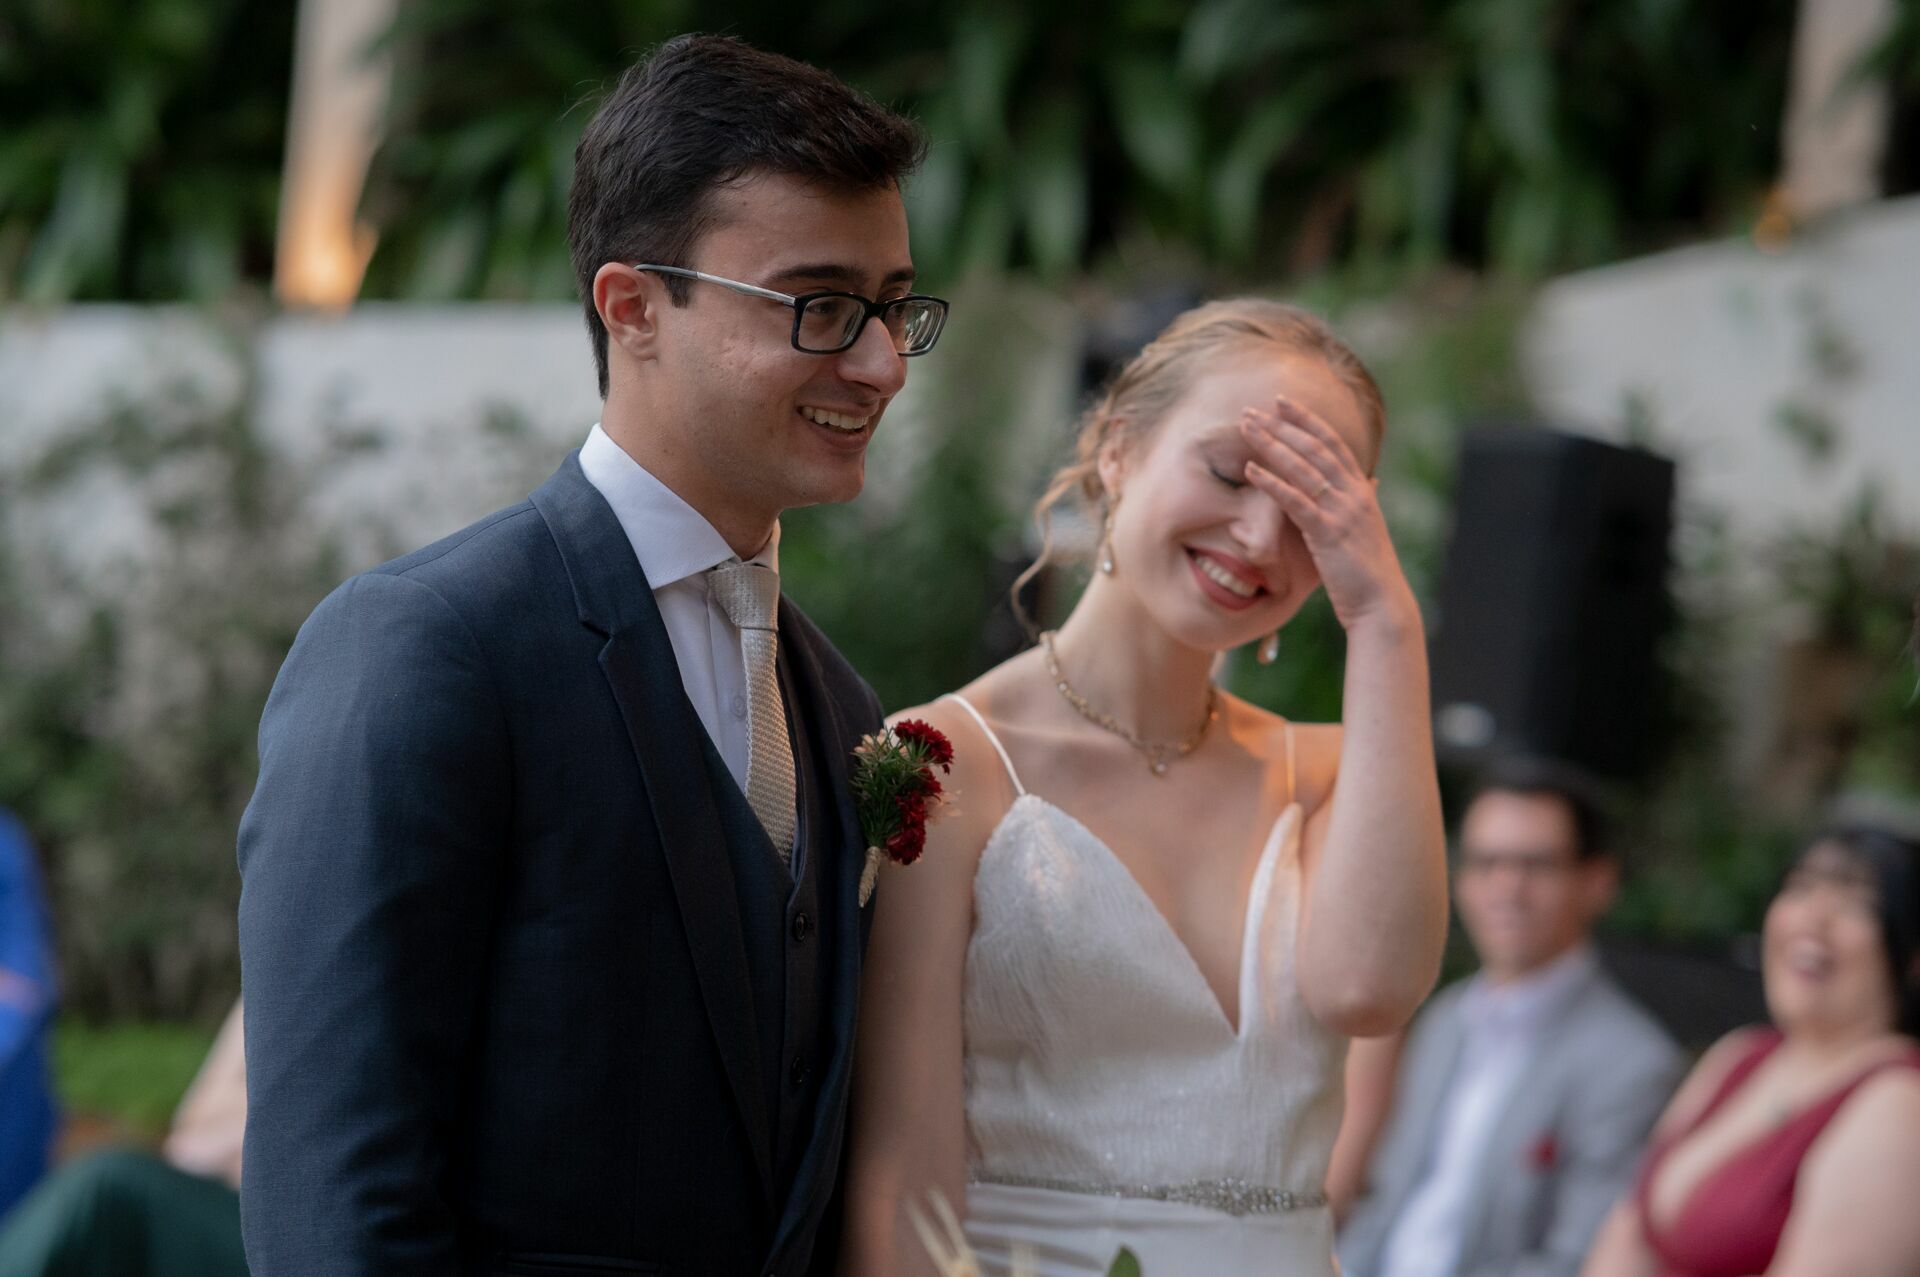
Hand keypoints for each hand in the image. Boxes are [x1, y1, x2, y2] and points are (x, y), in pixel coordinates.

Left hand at [1239, 397, 1417, 634]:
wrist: (1382, 602)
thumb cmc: (1369, 570)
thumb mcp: (1369, 527)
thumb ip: (1367, 499)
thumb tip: (1373, 480)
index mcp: (1362, 490)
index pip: (1333, 443)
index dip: (1307, 420)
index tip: (1283, 402)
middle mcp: (1354, 493)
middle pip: (1314, 448)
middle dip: (1282, 425)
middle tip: (1253, 409)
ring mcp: (1342, 511)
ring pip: (1302, 468)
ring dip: (1272, 444)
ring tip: (1247, 428)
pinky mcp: (1328, 532)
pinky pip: (1295, 501)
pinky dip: (1272, 483)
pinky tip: (1251, 470)